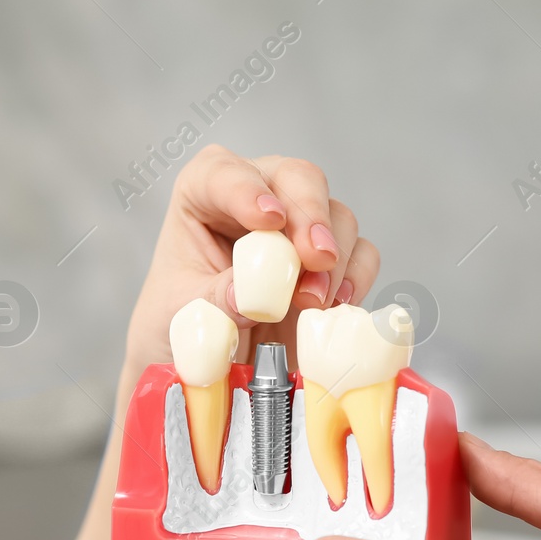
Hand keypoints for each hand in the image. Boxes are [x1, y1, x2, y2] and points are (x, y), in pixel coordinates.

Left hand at [124, 146, 379, 373]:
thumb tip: (251, 295)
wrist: (203, 367)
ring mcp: (299, 227)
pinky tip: (336, 305)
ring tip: (311, 302)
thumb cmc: (179, 328)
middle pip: (297, 178)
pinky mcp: (330, 262)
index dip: (247, 188)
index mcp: (203, 195)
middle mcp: (257, 197)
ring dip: (333, 257)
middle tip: (315, 258)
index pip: (223, 172)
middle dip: (310, 217)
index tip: (266, 218)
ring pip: (336, 215)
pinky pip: (362, 253)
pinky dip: (355, 277)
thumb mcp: (181, 317)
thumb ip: (215, 300)